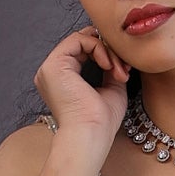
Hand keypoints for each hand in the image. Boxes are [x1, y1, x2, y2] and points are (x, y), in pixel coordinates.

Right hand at [35, 23, 130, 160]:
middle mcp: (53, 73)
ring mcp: (50, 68)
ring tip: (118, 71)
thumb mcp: (111, 89)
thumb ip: (109, 68)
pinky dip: (98, 48)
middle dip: (109, 52)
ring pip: (83, 40)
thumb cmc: (100, 123)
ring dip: (107, 51)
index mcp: (63, 80)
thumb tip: (115, 53)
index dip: (107, 54)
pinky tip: (107, 65)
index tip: (124, 71)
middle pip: (84, 44)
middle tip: (123, 70)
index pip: (84, 52)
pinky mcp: (54, 64)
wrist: (91, 136)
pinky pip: (78, 39)